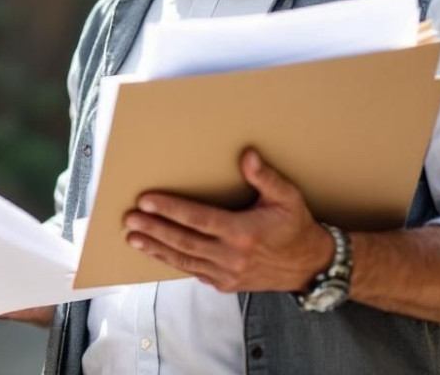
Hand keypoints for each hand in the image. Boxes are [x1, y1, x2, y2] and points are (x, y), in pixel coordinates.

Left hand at [122, 149, 333, 293]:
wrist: (310, 266)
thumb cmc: (296, 227)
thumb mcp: (287, 198)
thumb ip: (265, 177)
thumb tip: (247, 155)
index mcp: (244, 233)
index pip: (199, 219)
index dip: (171, 210)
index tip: (147, 200)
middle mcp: (232, 256)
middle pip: (184, 242)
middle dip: (154, 229)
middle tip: (129, 219)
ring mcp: (227, 274)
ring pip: (184, 260)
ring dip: (156, 248)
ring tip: (132, 236)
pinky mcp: (225, 284)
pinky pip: (193, 271)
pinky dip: (172, 262)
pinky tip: (155, 252)